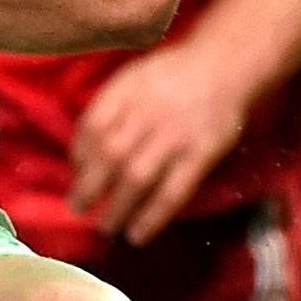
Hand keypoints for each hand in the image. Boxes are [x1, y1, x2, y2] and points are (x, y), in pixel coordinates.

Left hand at [70, 41, 254, 244]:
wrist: (225, 65)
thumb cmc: (172, 74)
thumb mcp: (133, 76)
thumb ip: (108, 109)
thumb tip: (80, 155)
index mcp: (126, 91)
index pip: (92, 126)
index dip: (79, 153)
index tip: (76, 172)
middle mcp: (148, 114)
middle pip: (110, 156)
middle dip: (89, 187)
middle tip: (78, 208)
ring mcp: (175, 136)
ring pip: (137, 178)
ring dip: (117, 208)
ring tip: (106, 228)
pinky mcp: (200, 155)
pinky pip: (172, 191)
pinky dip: (152, 217)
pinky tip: (138, 235)